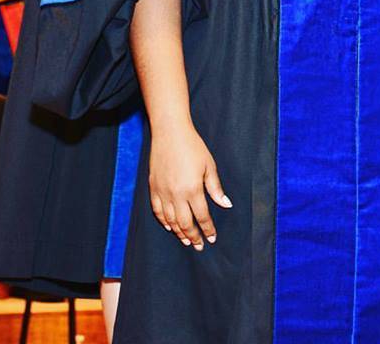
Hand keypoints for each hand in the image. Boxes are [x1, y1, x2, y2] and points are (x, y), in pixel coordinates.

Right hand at [149, 123, 231, 251]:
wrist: (170, 132)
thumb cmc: (193, 146)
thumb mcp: (209, 165)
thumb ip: (215, 188)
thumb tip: (226, 205)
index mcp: (193, 189)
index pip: (202, 216)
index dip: (208, 229)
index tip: (212, 238)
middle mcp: (176, 195)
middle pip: (185, 223)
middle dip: (194, 236)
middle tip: (199, 246)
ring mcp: (163, 192)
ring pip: (170, 221)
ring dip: (179, 232)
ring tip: (186, 240)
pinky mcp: (153, 187)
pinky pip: (157, 211)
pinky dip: (164, 221)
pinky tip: (170, 226)